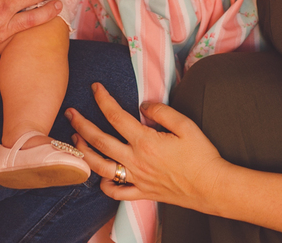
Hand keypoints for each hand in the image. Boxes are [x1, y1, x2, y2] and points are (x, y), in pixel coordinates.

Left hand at [66, 83, 229, 215]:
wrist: (212, 186)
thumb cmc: (202, 155)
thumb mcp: (185, 125)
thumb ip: (161, 111)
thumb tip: (142, 105)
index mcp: (145, 141)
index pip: (116, 116)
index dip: (102, 99)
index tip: (95, 87)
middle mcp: (136, 161)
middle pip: (100, 141)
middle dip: (81, 124)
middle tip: (69, 112)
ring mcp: (137, 179)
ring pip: (101, 167)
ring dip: (84, 153)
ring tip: (75, 140)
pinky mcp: (142, 193)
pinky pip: (117, 193)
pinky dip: (105, 186)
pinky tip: (99, 176)